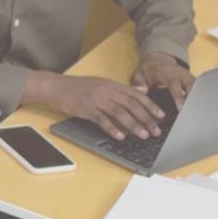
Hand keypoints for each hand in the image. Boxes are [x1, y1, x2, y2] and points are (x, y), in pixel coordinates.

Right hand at [40, 73, 166, 140]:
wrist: (56, 87)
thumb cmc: (78, 87)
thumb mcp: (102, 83)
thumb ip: (121, 88)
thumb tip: (141, 90)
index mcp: (112, 85)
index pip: (136, 95)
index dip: (150, 105)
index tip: (161, 116)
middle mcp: (106, 91)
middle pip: (131, 105)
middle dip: (146, 118)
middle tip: (155, 130)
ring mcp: (96, 100)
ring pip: (119, 112)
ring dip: (133, 125)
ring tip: (143, 135)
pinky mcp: (86, 109)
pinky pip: (102, 120)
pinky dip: (112, 128)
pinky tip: (120, 136)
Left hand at [131, 53, 194, 109]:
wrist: (157, 61)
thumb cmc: (147, 71)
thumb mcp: (138, 74)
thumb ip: (138, 82)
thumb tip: (142, 90)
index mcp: (166, 74)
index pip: (174, 85)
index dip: (179, 97)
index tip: (181, 108)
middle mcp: (179, 74)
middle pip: (191, 86)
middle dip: (192, 99)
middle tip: (193, 113)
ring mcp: (187, 76)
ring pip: (197, 87)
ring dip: (198, 98)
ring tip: (197, 113)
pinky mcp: (192, 80)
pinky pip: (199, 88)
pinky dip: (199, 97)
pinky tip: (199, 109)